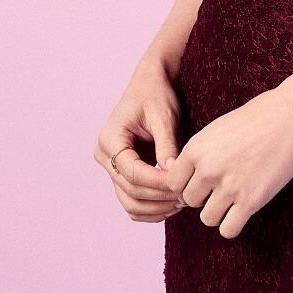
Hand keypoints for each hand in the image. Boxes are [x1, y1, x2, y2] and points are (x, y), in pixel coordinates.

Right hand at [96, 56, 185, 222]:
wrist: (151, 84)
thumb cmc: (156, 94)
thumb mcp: (164, 115)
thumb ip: (167, 144)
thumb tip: (172, 174)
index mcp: (110, 139)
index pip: (132, 172)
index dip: (158, 182)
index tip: (182, 185)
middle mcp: (105, 156)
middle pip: (130, 190)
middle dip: (159, 197)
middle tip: (187, 196)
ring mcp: (112, 167)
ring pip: (129, 202)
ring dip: (155, 208)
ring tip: (182, 202)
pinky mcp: (123, 174)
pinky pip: (132, 200)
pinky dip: (151, 208)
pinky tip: (172, 204)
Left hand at [162, 88, 292, 238]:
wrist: (290, 117)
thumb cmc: (256, 119)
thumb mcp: (216, 129)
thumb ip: (198, 154)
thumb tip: (181, 180)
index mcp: (197, 148)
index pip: (173, 182)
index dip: (185, 184)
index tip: (200, 182)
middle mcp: (209, 169)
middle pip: (189, 201)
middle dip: (203, 196)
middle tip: (221, 187)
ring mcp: (230, 186)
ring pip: (207, 218)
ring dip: (218, 212)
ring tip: (232, 198)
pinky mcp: (251, 200)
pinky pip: (229, 229)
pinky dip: (233, 224)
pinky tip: (242, 211)